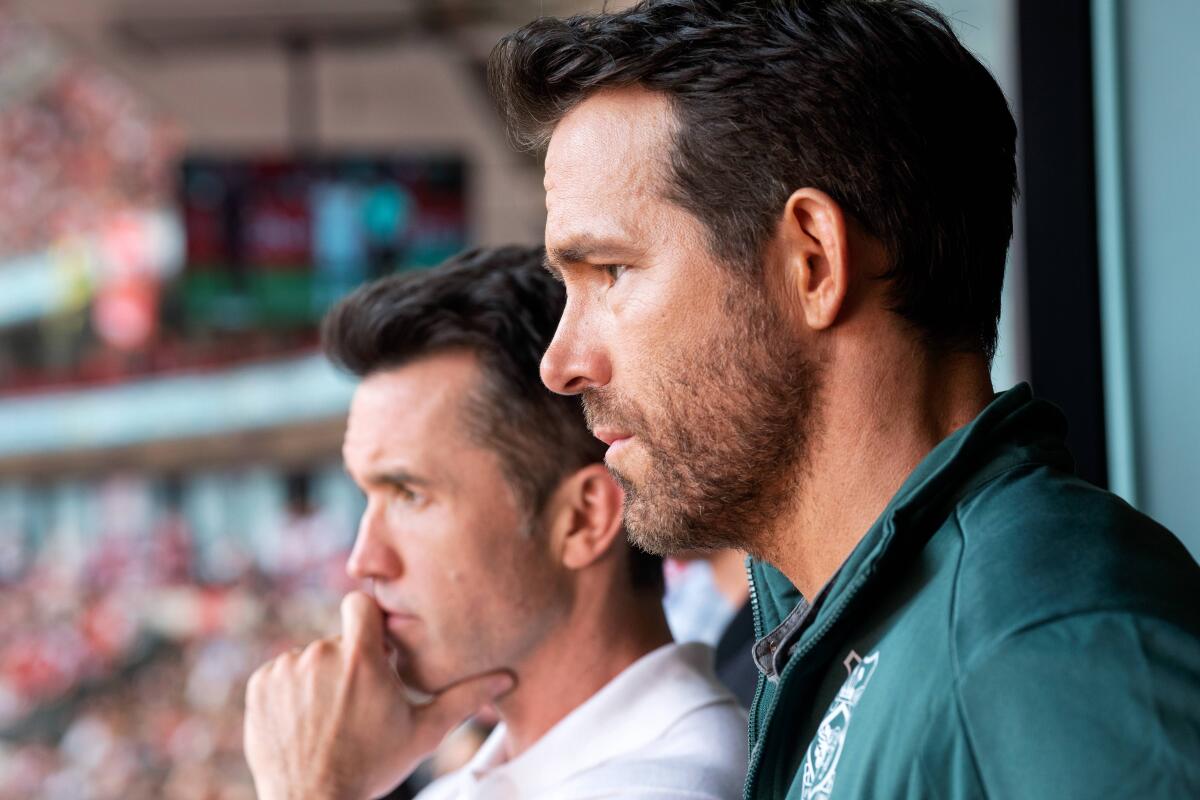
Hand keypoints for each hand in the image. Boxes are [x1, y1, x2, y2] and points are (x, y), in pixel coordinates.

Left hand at [244, 591, 514, 799]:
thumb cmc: (373, 767)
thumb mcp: (424, 733)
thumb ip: (464, 698)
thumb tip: (507, 677)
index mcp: (360, 658)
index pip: (361, 604)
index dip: (370, 622)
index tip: (376, 648)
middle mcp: (319, 655)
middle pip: (338, 639)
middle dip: (349, 662)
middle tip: (358, 702)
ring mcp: (285, 670)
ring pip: (309, 657)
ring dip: (319, 678)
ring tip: (330, 717)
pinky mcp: (259, 686)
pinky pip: (280, 673)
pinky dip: (290, 691)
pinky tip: (304, 721)